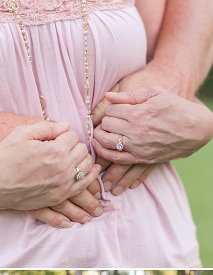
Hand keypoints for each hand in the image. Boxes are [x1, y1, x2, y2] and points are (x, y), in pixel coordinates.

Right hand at [0, 122, 101, 226]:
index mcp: (55, 151)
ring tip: (72, 158)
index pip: (73, 136)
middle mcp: (62, 169)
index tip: (54, 138)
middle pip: (82, 150)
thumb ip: (46, 127)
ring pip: (87, 167)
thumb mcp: (20, 134)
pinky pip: (84, 184)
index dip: (63, 135)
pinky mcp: (58, 196)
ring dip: (81, 160)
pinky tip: (86, 171)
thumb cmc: (3, 158)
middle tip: (60, 148)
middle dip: (73, 146)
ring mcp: (62, 185)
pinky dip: (88, 176)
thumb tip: (66, 126)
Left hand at [92, 86, 212, 164]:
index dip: (111, 109)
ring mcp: (138, 146)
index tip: (116, 109)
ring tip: (101, 131)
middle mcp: (136, 131)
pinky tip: (100, 146)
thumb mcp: (156, 93)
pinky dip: (103, 153)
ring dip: (99, 136)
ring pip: (106, 142)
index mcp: (138, 113)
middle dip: (105, 121)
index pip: (110, 111)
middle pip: (106, 125)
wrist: (197, 128)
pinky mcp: (141, 158)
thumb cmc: (177, 107)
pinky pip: (115, 158)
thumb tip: (107, 96)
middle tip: (109, 120)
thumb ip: (129, 95)